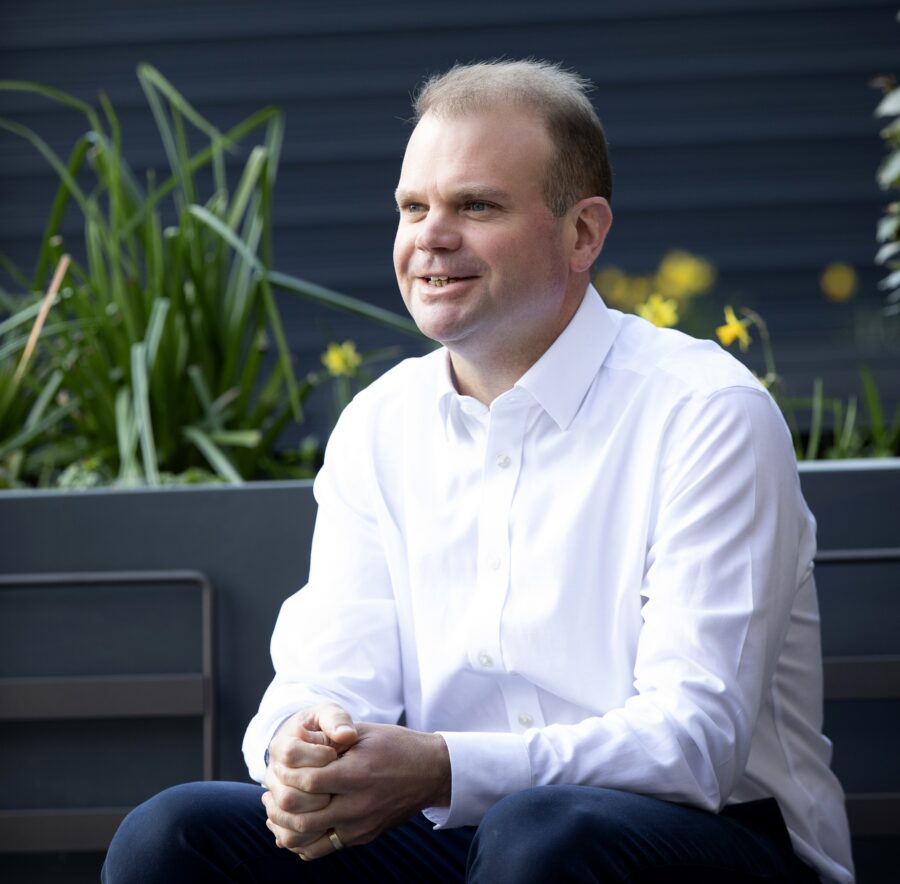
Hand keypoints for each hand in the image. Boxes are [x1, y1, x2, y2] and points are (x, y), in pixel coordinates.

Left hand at [263, 720, 450, 859]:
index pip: (306, 782)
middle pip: (300, 814)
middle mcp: (357, 805)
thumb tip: (296, 748)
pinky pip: (321, 849)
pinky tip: (293, 824)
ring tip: (275, 807)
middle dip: (278, 800)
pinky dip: (300, 840)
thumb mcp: (364, 733)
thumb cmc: (397, 745)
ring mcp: (359, 827)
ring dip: (283, 824)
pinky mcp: (361, 838)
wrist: (432, 772)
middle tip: (270, 787)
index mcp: (357, 774)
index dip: (286, 773)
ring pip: (305, 838)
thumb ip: (331, 741)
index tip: (279, 764)